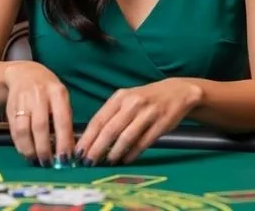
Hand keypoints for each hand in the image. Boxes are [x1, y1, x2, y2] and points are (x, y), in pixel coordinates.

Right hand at [3, 61, 73, 166]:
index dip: (63, 141)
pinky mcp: (10, 108)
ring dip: (30, 149)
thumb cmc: (48, 90)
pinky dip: (20, 145)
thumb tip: (68, 149)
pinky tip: (26, 152)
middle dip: (44, 149)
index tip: (66, 158)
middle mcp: (39, 95)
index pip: (62, 120)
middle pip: (40, 126)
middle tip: (49, 164)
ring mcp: (23, 101)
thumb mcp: (61, 97)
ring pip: (24, 130)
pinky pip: (14, 131)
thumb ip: (64, 119)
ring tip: (36, 160)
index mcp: (57, 92)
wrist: (24, 74)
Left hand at [75, 78, 202, 165]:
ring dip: (114, 153)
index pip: (98, 119)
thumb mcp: (126, 100)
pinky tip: (125, 160)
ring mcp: (148, 113)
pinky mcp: (161, 124)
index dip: (87, 137)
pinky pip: (143, 142)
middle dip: (96, 148)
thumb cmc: (145, 99)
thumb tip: (91, 140)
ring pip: (126, 137)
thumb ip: (110, 116)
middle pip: (110, 130)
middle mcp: (133, 103)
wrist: (177, 92)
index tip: (78, 152)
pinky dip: (132, 154)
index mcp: (120, 97)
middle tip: (88, 162)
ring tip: (106, 162)